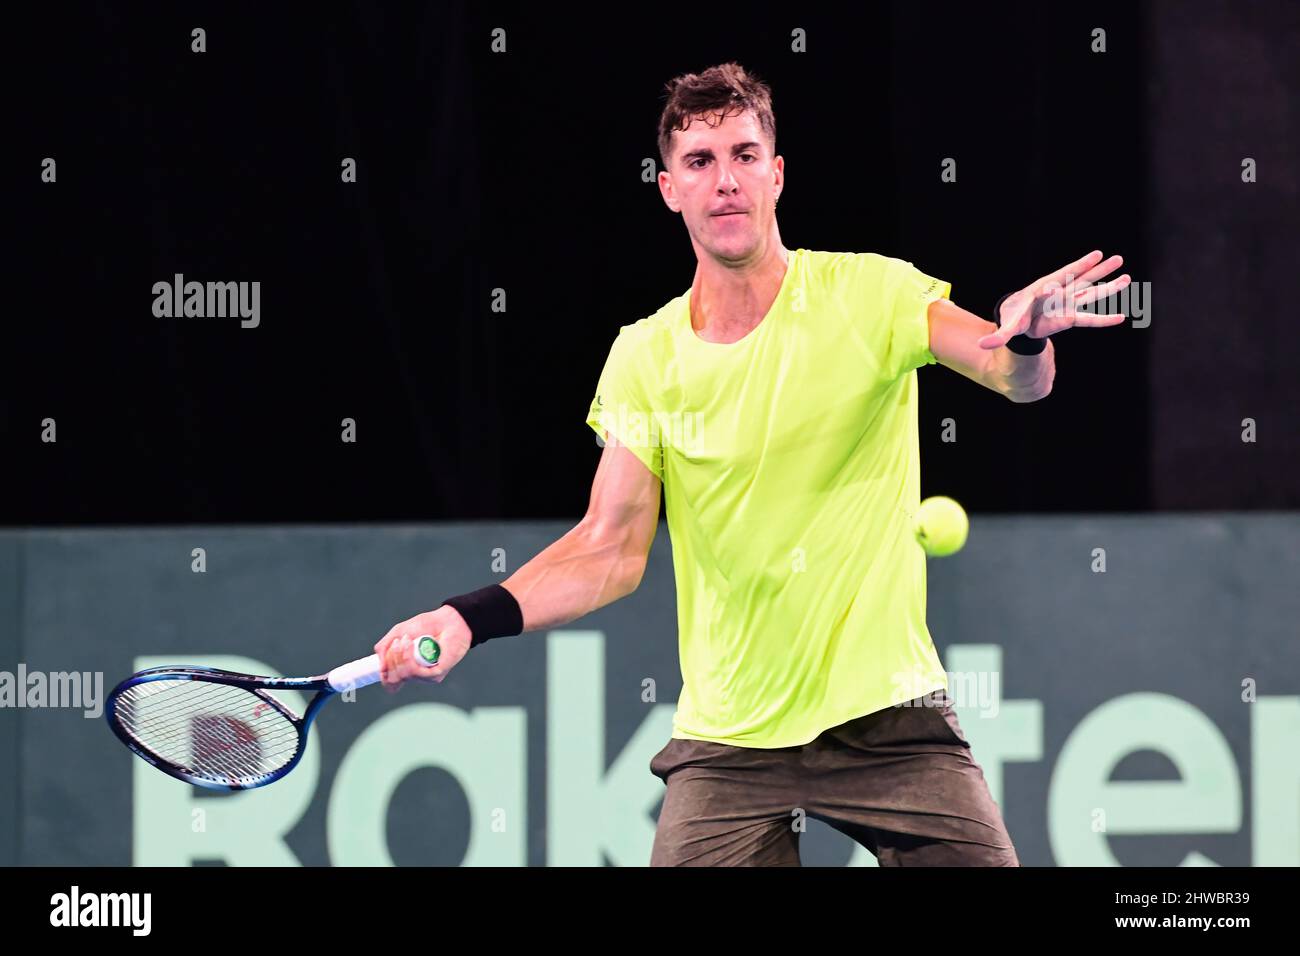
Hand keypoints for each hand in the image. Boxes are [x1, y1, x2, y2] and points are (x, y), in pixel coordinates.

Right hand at [373, 605, 472, 692]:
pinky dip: (409, 657)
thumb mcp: (398, 633)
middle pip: (393, 679)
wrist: (448, 620)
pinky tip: (411, 644)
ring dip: (399, 655)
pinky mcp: (436, 674)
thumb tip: (380, 668)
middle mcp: (416, 675)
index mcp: (406, 667)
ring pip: (403, 675)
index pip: (391, 684)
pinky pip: (415, 672)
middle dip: (390, 659)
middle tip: (397, 642)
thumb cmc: (425, 626)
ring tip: (406, 640)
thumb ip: (384, 647)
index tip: (382, 664)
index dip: (384, 677)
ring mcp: (426, 676)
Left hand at [979, 249, 1130, 349]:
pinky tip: (1121, 318)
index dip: (1052, 288)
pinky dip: (1103, 320)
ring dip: (1107, 284)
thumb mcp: (1007, 326)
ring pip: (1090, 291)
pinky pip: (1090, 318)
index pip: (1049, 287)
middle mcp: (1058, 293)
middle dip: (1093, 270)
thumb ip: (998, 335)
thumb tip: (982, 345)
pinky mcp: (1072, 315)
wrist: (1020, 318)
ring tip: (1126, 275)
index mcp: (1040, 292)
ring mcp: (1067, 302)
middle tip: (1112, 258)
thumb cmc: (1014, 317)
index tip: (1055, 286)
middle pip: (1078, 279)